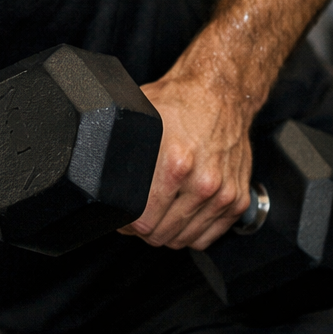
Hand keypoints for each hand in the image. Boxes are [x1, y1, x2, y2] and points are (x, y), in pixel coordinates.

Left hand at [117, 71, 253, 250]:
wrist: (221, 93)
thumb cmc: (181, 102)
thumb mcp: (141, 118)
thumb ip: (120, 145)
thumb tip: (95, 159)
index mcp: (176, 163)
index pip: (143, 220)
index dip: (126, 223)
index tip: (122, 216)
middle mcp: (202, 182)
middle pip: (161, 234)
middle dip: (143, 229)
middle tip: (137, 214)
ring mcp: (223, 194)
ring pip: (183, 240)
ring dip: (167, 232)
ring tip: (158, 213)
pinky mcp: (237, 199)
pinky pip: (207, 237)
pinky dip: (191, 233)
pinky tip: (180, 215)